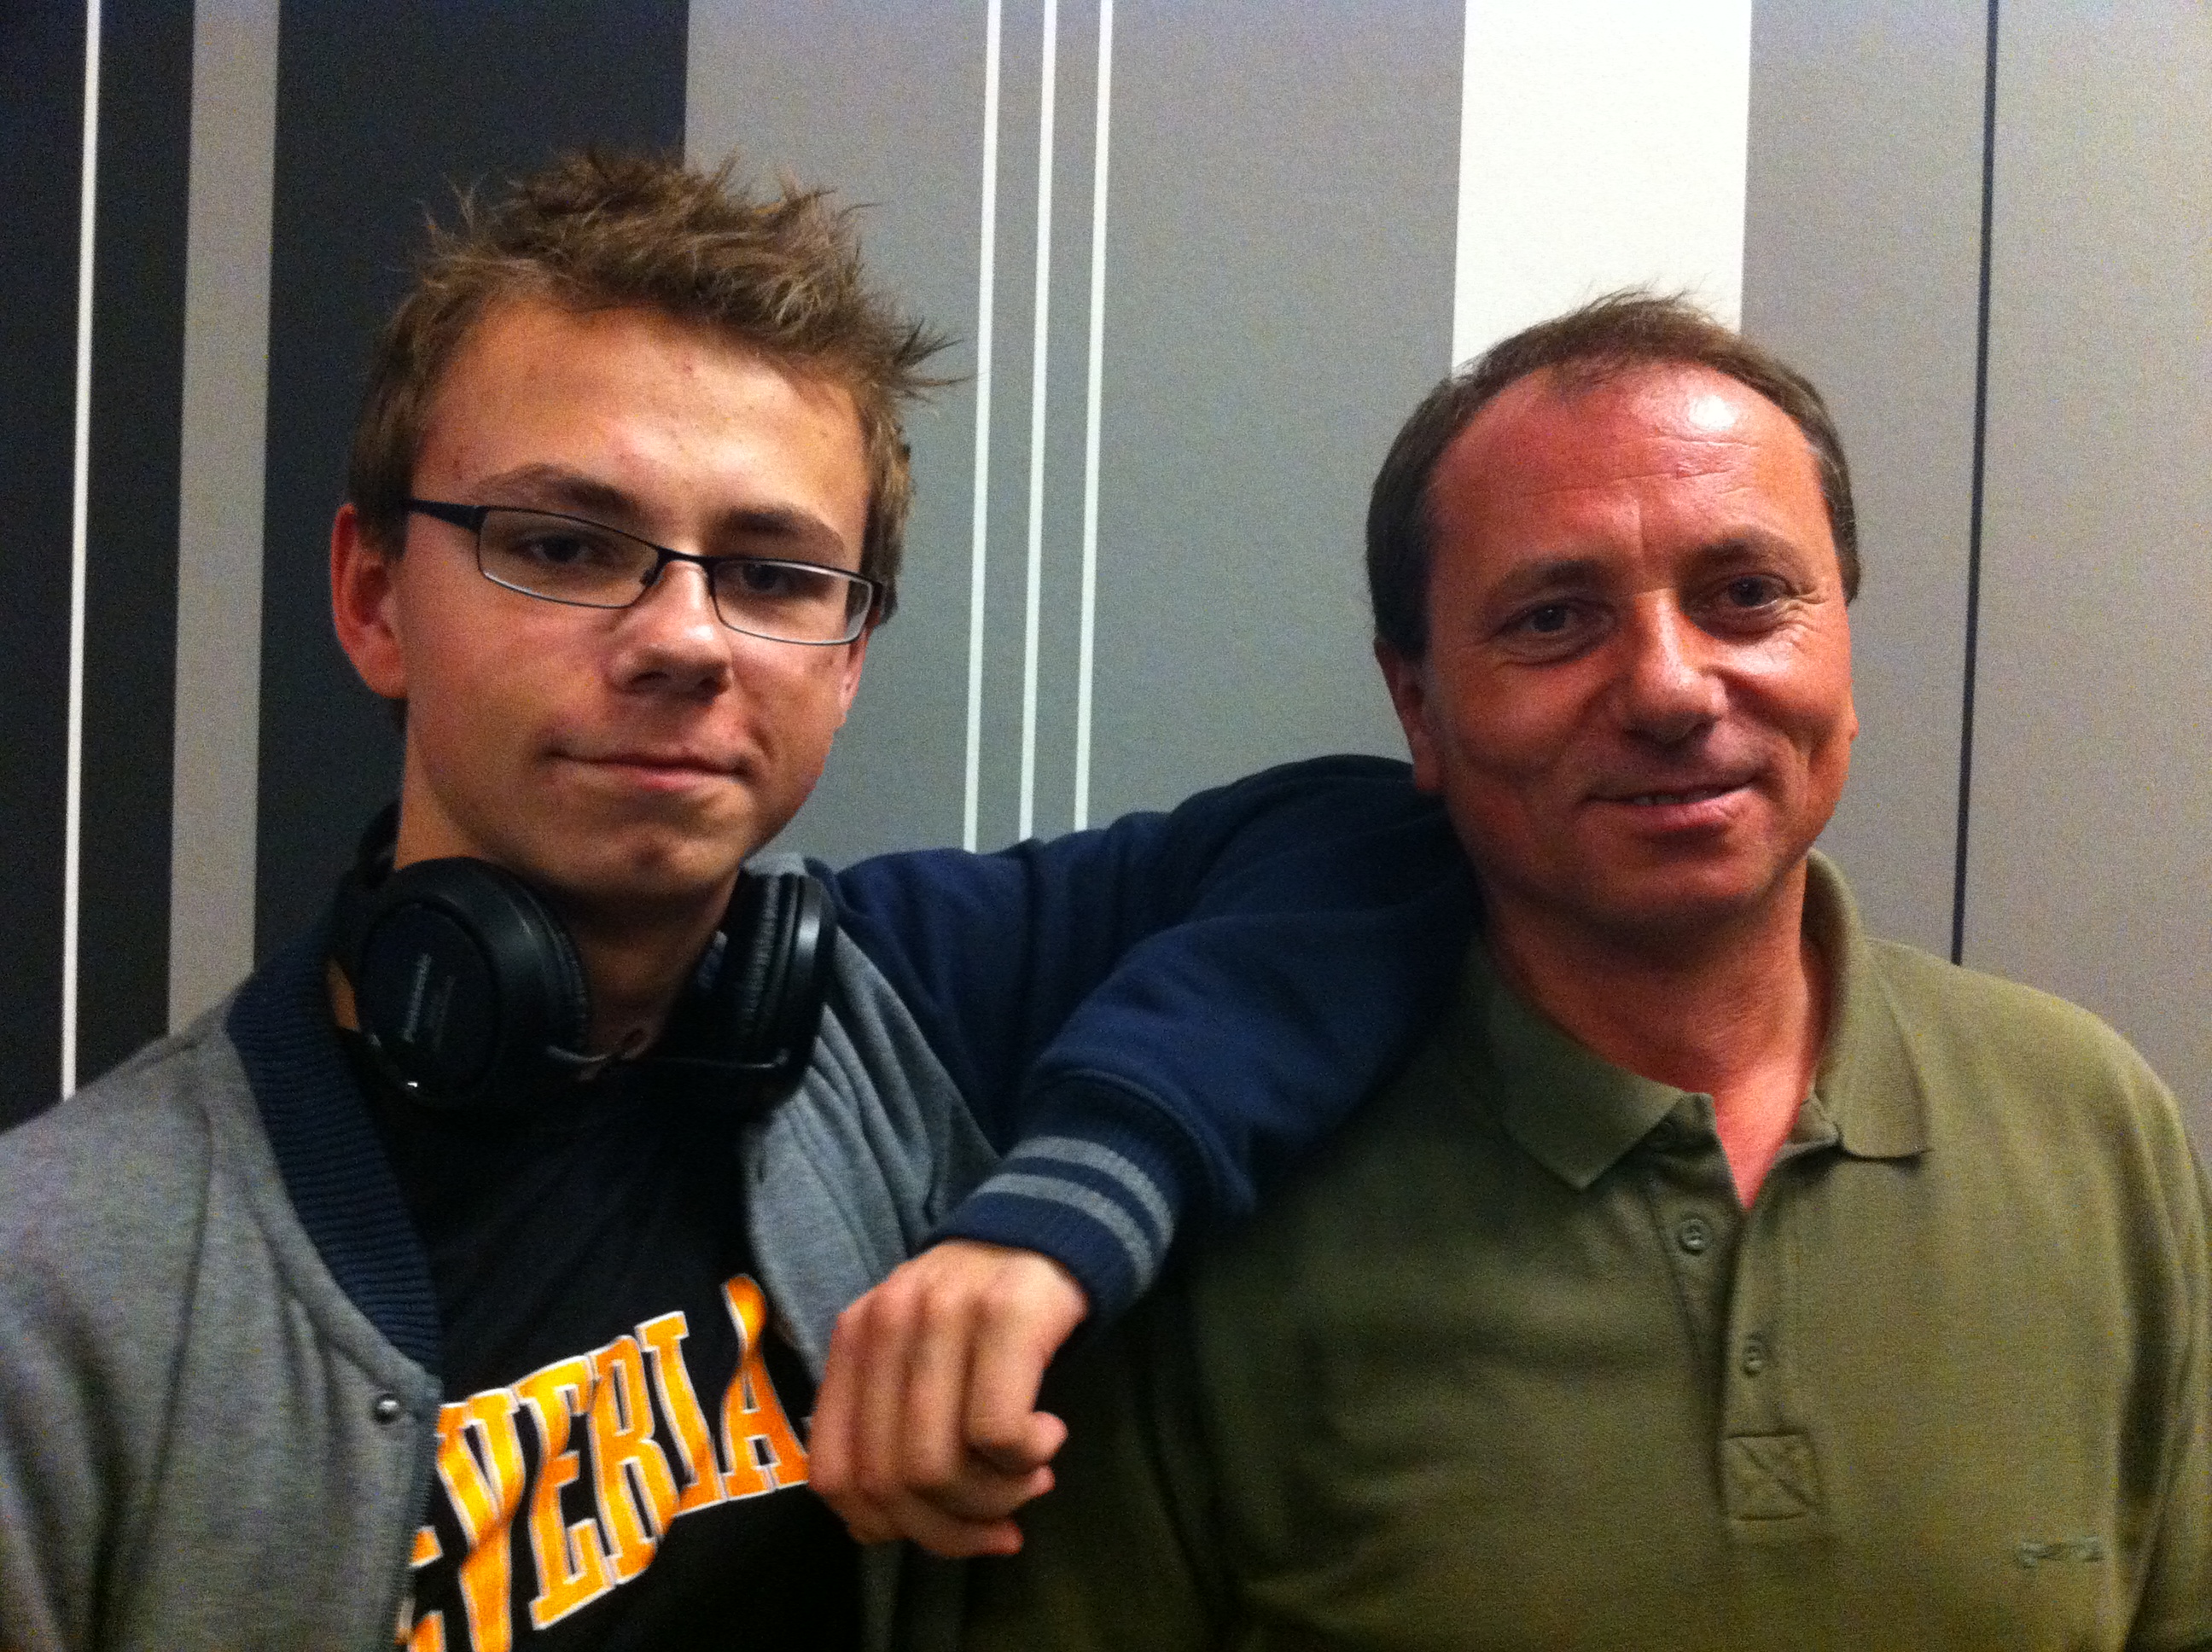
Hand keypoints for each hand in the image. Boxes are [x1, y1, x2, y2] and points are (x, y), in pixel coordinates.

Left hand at [810, 1239, 1088, 1556]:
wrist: (1052, 1224)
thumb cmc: (982, 1310)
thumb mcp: (917, 1356)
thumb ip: (891, 1425)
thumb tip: (882, 1528)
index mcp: (852, 1340)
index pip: (833, 1473)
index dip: (882, 1526)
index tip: (941, 1532)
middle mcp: (885, 1325)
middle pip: (891, 1481)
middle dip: (951, 1529)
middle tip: (1001, 1525)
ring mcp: (942, 1316)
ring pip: (941, 1467)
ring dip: (995, 1499)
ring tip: (1031, 1479)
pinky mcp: (1006, 1315)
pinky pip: (997, 1433)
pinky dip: (1026, 1458)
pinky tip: (1048, 1437)